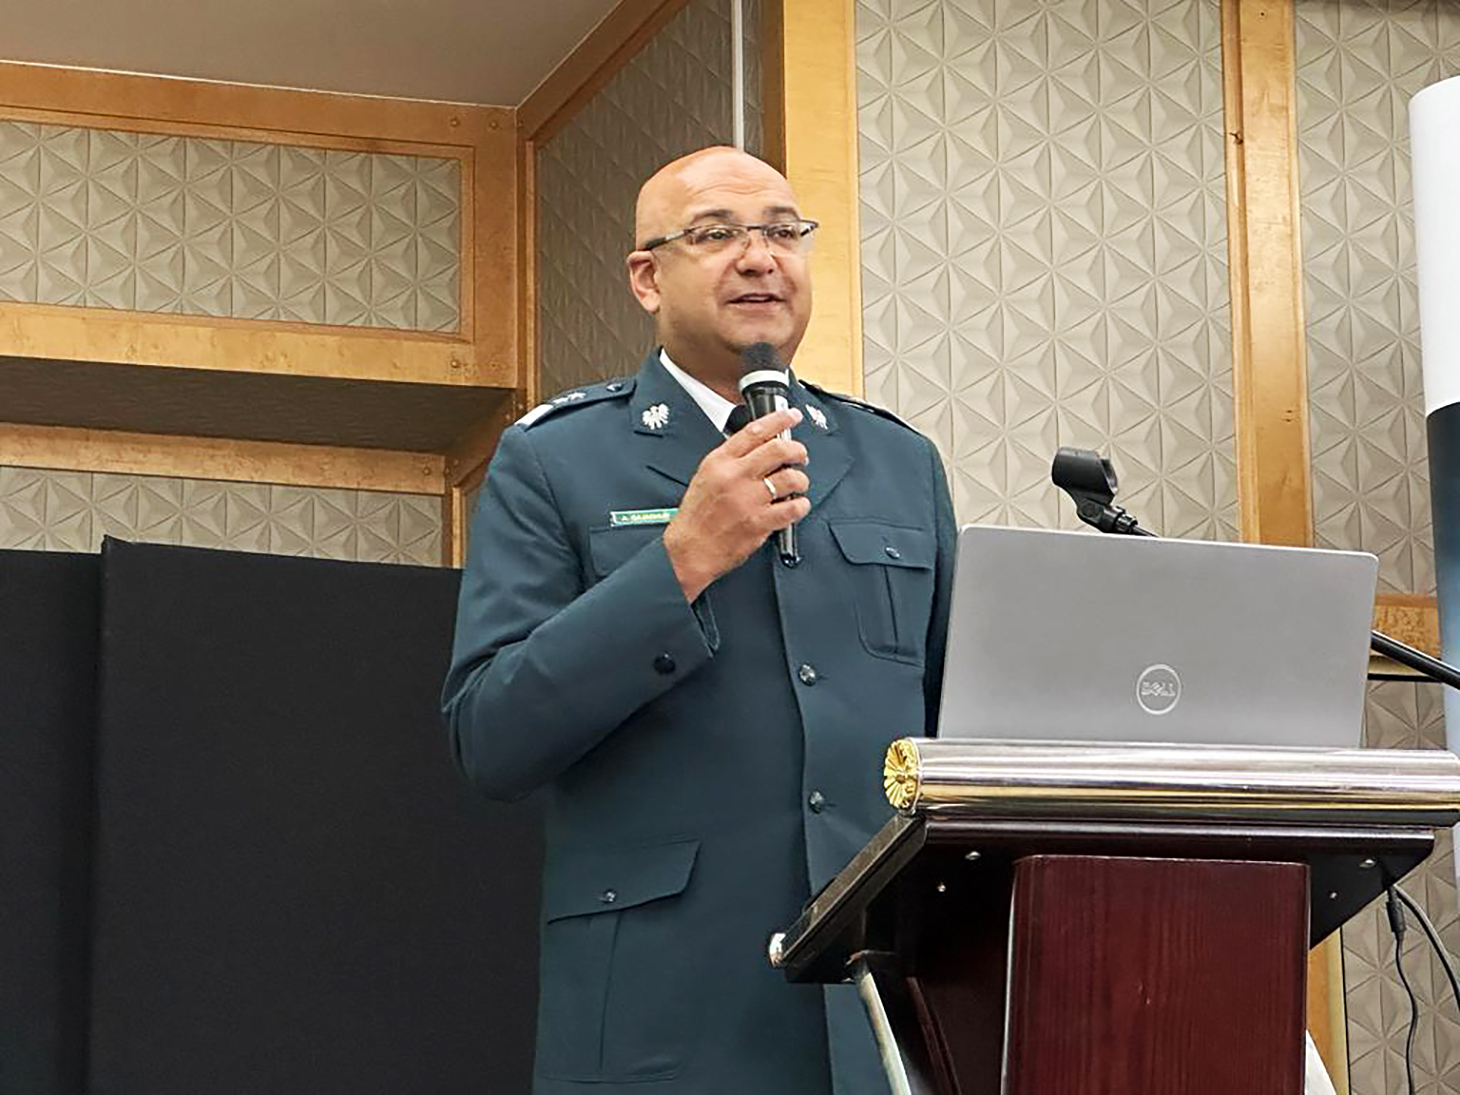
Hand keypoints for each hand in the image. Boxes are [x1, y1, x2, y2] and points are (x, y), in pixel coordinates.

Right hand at [663, 407, 811, 601]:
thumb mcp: (706, 476)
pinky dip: (801, 506)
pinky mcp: (759, 522)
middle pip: (778, 450)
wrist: (690, 549)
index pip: (755, 430)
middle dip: (798, 450)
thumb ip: (731, 460)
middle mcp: (735, 477)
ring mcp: (748, 500)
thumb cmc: (697, 516)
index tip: (792, 416)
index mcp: (720, 462)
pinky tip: (797, 506)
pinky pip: (793, 508)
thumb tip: (761, 446)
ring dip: (801, 480)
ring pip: (790, 478)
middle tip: (801, 456)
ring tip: (797, 485)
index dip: (779, 420)